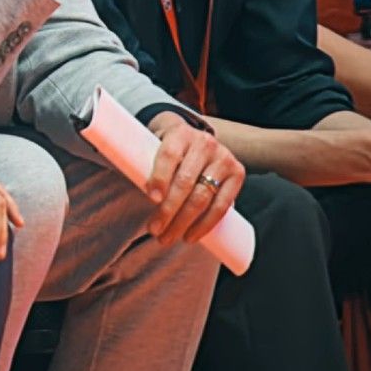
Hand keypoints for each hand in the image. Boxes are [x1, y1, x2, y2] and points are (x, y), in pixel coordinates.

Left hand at [144, 114, 244, 244]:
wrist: (196, 140)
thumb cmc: (169, 151)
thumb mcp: (156, 147)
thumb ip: (146, 165)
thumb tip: (132, 196)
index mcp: (180, 133)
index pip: (168, 155)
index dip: (160, 177)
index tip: (151, 199)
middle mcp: (205, 143)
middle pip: (185, 182)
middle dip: (168, 210)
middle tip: (154, 230)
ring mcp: (224, 158)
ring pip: (202, 197)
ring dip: (183, 222)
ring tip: (167, 237)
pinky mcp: (238, 173)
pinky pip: (222, 205)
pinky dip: (205, 224)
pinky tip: (191, 236)